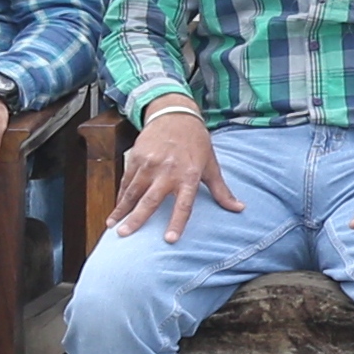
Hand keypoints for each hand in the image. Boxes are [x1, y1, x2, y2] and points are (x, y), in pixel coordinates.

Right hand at [110, 103, 221, 240]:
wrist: (175, 114)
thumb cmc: (196, 142)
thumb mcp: (211, 164)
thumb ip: (221, 190)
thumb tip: (240, 208)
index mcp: (189, 175)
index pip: (184, 204)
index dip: (177, 222)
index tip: (169, 239)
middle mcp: (168, 171)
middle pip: (150, 200)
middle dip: (136, 218)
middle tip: (124, 235)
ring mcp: (150, 164)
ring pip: (133, 191)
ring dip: (122, 209)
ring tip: (113, 226)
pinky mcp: (137, 157)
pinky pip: (127, 181)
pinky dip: (121, 196)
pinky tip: (116, 208)